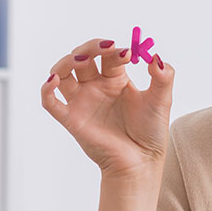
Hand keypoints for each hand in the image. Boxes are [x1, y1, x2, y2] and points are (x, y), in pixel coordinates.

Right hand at [41, 37, 174, 178]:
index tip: (128, 53)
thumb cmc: (150, 132)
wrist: (141, 162)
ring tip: (81, 60)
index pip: (107, 55)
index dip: (114, 50)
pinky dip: (47, 90)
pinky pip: (51, 103)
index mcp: (115, 79)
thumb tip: (155, 55)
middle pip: (82, 57)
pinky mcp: (71, 119)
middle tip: (105, 48)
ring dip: (66, 62)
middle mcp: (95, 87)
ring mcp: (82, 102)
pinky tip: (53, 81)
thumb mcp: (161, 100)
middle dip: (90, 48)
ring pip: (63, 73)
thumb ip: (164, 76)